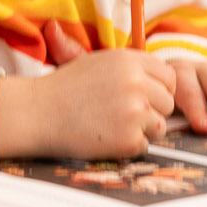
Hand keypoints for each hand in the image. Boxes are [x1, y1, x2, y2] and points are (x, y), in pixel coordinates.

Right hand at [0, 48, 174, 160]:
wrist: (38, 112)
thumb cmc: (65, 88)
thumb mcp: (98, 62)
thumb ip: (131, 67)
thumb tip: (162, 80)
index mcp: (130, 60)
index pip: (169, 77)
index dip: (159, 88)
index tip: (144, 97)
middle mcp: (136, 83)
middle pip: (168, 102)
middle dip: (152, 110)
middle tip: (124, 114)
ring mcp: (135, 111)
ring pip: (160, 126)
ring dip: (143, 129)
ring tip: (114, 125)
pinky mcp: (129, 138)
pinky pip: (144, 146)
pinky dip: (128, 146)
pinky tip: (106, 137)